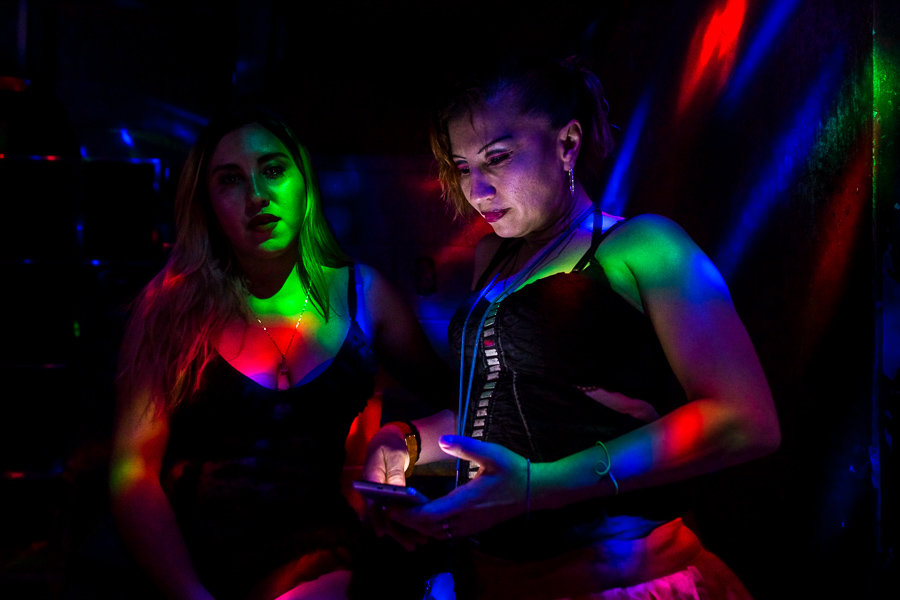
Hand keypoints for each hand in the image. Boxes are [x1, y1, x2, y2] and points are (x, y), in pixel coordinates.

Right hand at [359, 425, 426, 548]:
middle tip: (412, 545)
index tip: (383, 533)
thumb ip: (396, 474)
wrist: (387, 441)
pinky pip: (394, 514)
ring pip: (388, 518)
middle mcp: (372, 491)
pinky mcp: (386, 499)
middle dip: (396, 531)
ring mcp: (378, 496)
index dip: (377, 518)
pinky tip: (416, 534)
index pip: (371, 502)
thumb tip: (398, 492)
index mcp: (370, 478)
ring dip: (402, 532)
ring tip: (417, 544)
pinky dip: (404, 524)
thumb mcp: (395, 457)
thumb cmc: (390, 446)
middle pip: (382, 515)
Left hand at [382, 435, 528, 545]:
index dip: (407, 515)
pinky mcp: (473, 526)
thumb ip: (465, 446)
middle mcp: (465, 519)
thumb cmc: (513, 470)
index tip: (390, 506)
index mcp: (465, 502)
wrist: (536, 490)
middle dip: (406, 521)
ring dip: (417, 525)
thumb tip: (442, 439)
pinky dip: (429, 526)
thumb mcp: (491, 453)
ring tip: (400, 509)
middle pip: (427, 528)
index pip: (429, 516)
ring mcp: (470, 526)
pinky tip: (423, 513)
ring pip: (436, 533)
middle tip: (387, 506)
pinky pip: (445, 532)